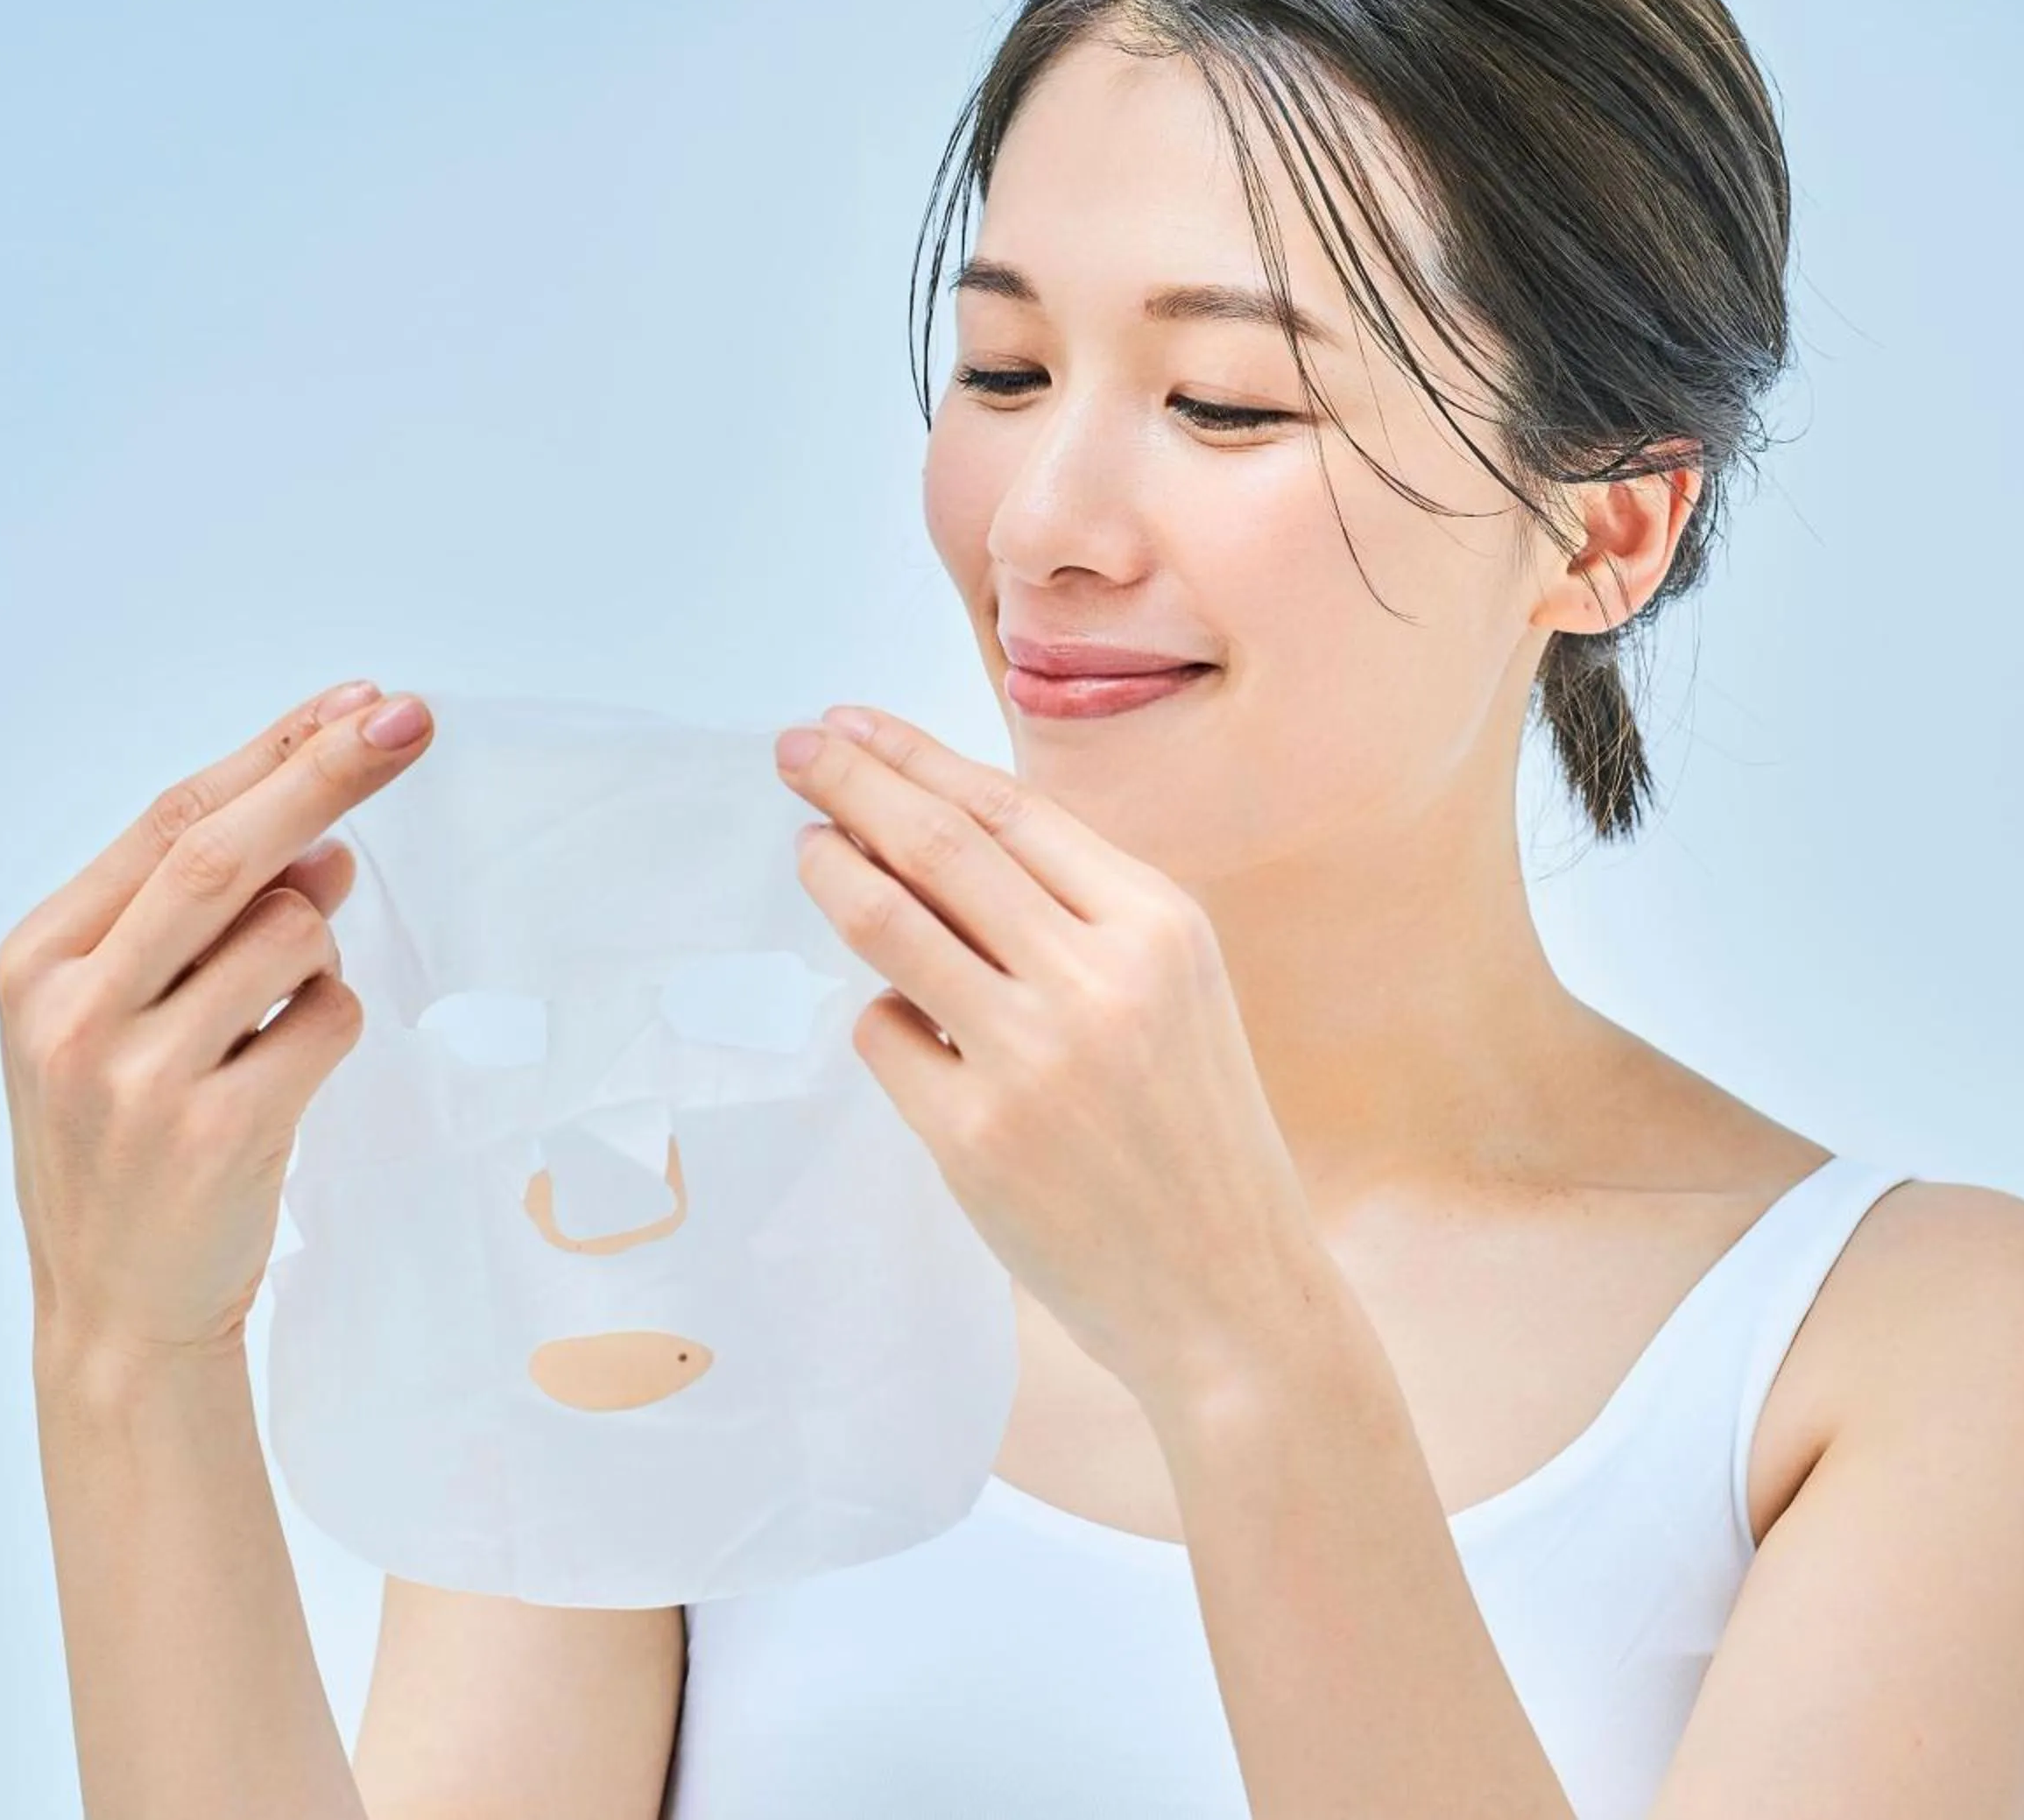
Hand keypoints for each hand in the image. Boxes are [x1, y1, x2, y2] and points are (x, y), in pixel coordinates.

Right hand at [0, 680, 436, 1373]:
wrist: (115, 1311)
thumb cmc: (129, 1149)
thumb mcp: (127, 1021)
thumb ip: (204, 925)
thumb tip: (325, 844)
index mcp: (39, 959)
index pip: (171, 819)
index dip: (274, 752)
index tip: (358, 701)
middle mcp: (74, 1007)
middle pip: (224, 849)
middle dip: (327, 771)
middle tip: (410, 717)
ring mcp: (140, 1072)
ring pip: (290, 933)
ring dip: (322, 950)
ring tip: (272, 1020)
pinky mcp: (216, 1129)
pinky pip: (329, 1018)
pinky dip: (334, 1021)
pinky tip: (285, 1074)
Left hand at [774, 702, 1343, 1416]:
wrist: (1232, 1298)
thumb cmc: (1195, 1139)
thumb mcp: (1177, 995)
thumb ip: (1079, 917)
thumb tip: (933, 833)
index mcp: (1161, 926)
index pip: (1010, 810)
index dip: (916, 757)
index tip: (850, 726)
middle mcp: (1101, 976)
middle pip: (938, 845)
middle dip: (850, 783)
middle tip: (792, 749)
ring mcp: (1033, 1057)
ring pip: (890, 923)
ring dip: (831, 871)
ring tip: (805, 846)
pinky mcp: (974, 1137)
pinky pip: (884, 1037)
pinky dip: (880, 1017)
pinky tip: (905, 1030)